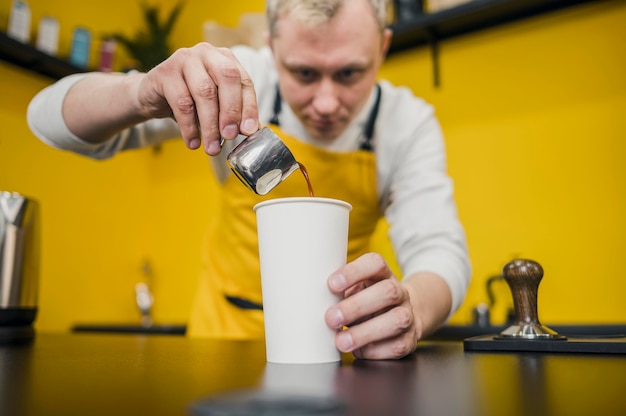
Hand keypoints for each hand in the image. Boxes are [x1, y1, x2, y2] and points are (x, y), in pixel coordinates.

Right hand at [137, 42, 258, 154]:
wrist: (153, 96)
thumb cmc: (190, 99)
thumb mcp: (215, 105)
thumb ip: (232, 113)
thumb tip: (249, 130)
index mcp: (225, 58)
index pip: (244, 81)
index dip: (249, 107)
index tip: (249, 131)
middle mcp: (207, 53)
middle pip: (227, 77)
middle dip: (231, 110)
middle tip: (230, 136)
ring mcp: (185, 59)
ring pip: (204, 92)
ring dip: (210, 124)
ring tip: (212, 147)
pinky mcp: (165, 72)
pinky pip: (182, 101)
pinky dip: (189, 126)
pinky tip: (193, 142)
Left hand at [325, 252, 420, 359]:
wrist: (400, 315)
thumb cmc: (366, 301)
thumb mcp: (354, 289)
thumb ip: (338, 292)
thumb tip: (310, 302)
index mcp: (383, 274)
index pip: (375, 263)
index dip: (354, 271)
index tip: (331, 284)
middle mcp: (400, 292)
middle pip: (388, 292)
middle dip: (357, 306)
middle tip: (331, 318)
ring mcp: (408, 315)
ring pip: (396, 320)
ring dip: (365, 332)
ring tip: (341, 341)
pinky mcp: (410, 340)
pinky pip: (397, 346)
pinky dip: (375, 351)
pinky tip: (359, 351)